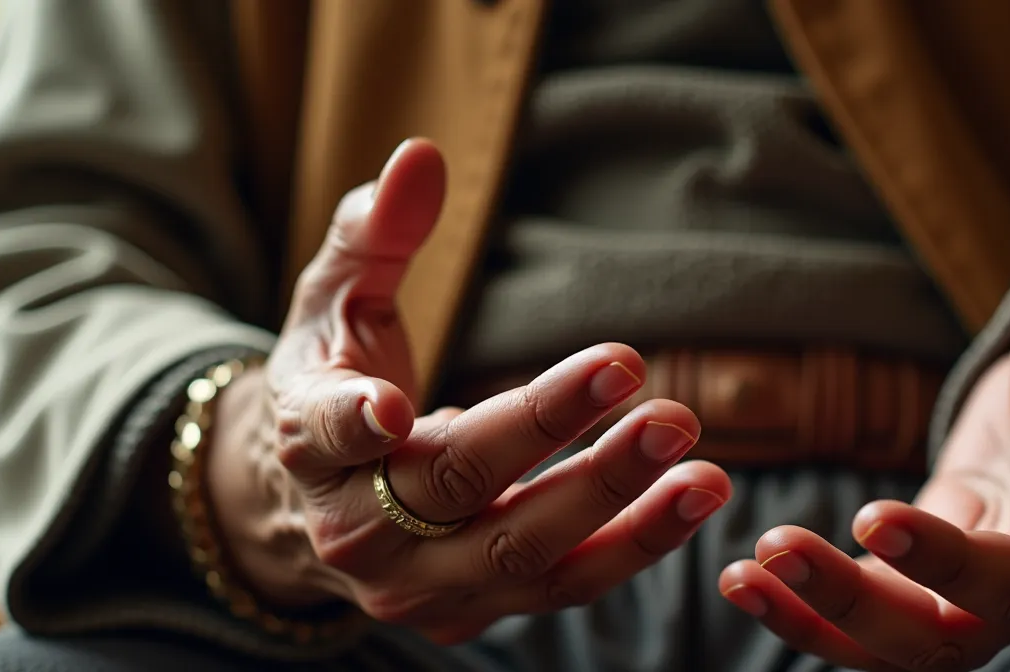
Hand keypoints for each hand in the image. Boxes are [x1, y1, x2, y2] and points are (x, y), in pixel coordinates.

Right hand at [206, 139, 731, 642]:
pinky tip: (693, 498)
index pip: (325, 435)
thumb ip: (377, 234)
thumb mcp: (336, 303)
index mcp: (308, 441)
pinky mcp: (470, 614)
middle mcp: (357, 528)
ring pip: (520, 558)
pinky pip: (561, 588)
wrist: (310, 505)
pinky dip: (633, 548)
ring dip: (616, 510)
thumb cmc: (331, 381)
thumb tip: (421, 156)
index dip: (354, 424)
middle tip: (637, 380)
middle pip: (452, 488)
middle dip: (546, 433)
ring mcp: (416, 584)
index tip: (393, 405)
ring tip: (701, 466)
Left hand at [719, 276, 1009, 669]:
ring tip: (742, 577)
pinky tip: (745, 576)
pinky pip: (875, 615)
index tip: (872, 519)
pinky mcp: (938, 582)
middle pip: (955, 634)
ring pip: (904, 645)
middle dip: (860, 606)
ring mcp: (993, 595)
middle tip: (777, 550)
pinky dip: (811, 608)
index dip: (952, 563)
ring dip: (821, 621)